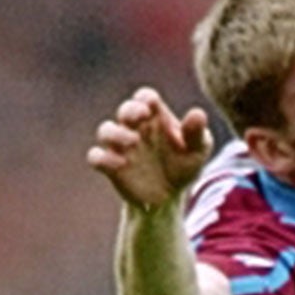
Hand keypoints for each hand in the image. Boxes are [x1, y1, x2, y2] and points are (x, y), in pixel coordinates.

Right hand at [88, 87, 214, 211]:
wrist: (170, 197)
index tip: (151, 105)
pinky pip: (96, 157)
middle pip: (125, 110)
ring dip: (115, 134)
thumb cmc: (184, 165)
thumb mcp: (198, 150)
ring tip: (133, 143)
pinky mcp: (111, 167)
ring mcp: (121, 147)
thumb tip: (198, 114)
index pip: (144, 97)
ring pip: (105, 130)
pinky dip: (103, 158)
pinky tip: (121, 164)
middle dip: (130, 110)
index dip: (145, 98)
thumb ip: (196, 133)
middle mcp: (135, 128)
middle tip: (141, 117)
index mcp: (155, 117)